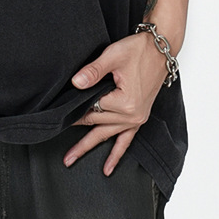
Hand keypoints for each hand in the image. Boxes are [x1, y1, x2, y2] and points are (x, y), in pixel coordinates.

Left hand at [64, 34, 168, 175]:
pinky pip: (126, 139)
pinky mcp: (139, 117)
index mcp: (125, 102)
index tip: (58, 114)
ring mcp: (137, 118)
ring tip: (71, 159)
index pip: (92, 107)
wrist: (160, 50)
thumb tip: (75, 83)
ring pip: (107, 135)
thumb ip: (93, 71)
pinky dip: (117, 154)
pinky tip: (108, 168)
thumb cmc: (139, 50)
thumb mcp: (113, 56)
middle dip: (77, 129)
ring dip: (89, 147)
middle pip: (97, 123)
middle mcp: (132, 114)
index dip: (75, 107)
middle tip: (57, 140)